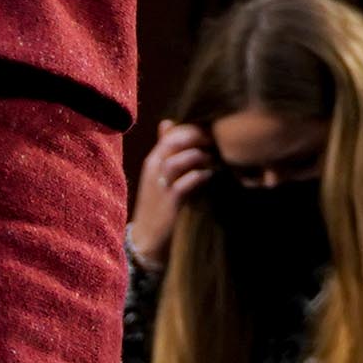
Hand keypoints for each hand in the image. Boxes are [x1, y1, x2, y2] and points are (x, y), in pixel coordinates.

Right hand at [126, 120, 213, 267]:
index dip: (191, 128)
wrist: (147, 239)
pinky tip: (211, 176)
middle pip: (173, 142)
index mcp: (153, 160)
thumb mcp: (159, 175)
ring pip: (178, 161)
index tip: (210, 130)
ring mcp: (160, 186)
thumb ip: (166, 151)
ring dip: (199, 156)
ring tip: (214, 158)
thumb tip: (169, 123)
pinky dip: (200, 176)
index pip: (170, 133)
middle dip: (196, 136)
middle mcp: (154, 169)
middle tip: (215, 140)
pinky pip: (186, 183)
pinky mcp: (170, 203)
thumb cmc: (158, 205)